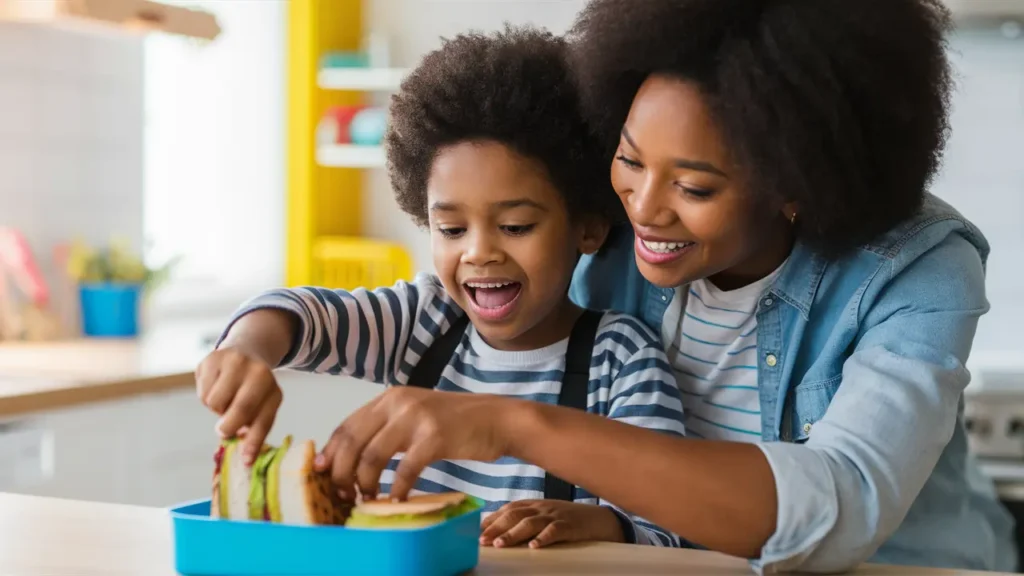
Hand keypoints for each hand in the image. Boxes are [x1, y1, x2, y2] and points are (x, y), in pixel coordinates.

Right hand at [195, 346, 282, 465]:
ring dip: (216, 408)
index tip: (246, 462)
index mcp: (274, 390)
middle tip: (224, 430)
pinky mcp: (213, 359)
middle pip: (240, 411)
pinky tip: (216, 385)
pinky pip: (202, 391)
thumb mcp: (262, 407)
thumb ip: (253, 430)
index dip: (253, 443)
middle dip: (229, 426)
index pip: (263, 421)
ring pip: (215, 403)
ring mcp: (236, 363)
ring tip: (225, 399)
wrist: (245, 352)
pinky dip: (206, 395)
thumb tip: (244, 458)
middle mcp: (259, 373)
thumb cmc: (253, 390)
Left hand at [313, 386, 516, 498]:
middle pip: (352, 442)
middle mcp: (397, 402)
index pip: (346, 426)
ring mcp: (416, 418)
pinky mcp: (434, 436)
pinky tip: (396, 500)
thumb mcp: (414, 416)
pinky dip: (396, 490)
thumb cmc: (455, 422)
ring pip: (372, 457)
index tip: (323, 477)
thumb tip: (348, 460)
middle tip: (342, 495)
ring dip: (364, 485)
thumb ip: (385, 430)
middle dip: (340, 473)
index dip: (331, 454)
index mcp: (388, 397)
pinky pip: (404, 470)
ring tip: (366, 499)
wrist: (497, 418)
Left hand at [480, 500, 624, 548]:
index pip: (507, 510)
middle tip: (482, 540)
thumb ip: (523, 519)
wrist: (600, 518)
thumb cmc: (567, 518)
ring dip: (513, 534)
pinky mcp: (569, 526)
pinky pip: (555, 531)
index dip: (491, 519)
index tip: (474, 531)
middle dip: (496, 527)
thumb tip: (497, 529)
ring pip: (530, 523)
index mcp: (533, 505)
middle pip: (514, 515)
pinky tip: (534, 546)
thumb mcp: (544, 515)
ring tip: (500, 544)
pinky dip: (544, 537)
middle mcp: (541, 508)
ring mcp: (555, 516)